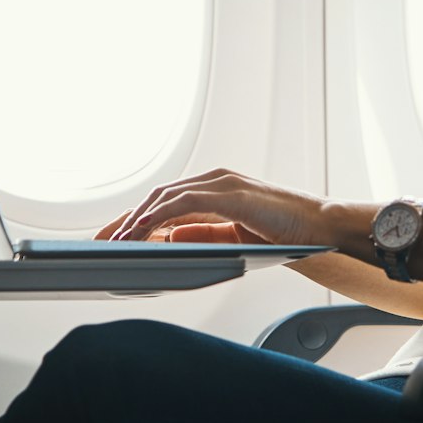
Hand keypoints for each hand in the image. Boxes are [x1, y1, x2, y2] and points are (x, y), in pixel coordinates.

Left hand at [95, 168, 330, 245]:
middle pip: (157, 196)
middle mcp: (214, 180)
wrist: (321, 228)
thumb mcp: (233, 236)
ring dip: (137, 220)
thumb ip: (202, 234)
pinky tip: (143, 230)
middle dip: (126, 219)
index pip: (165, 203)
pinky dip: (159, 215)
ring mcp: (221, 183)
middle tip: (101, 241)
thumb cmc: (285, 232)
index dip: (136, 219)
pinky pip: (184, 202)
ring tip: (117, 242)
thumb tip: (167, 237)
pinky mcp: (230, 192)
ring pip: (165, 197)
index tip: (112, 237)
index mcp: (215, 190)